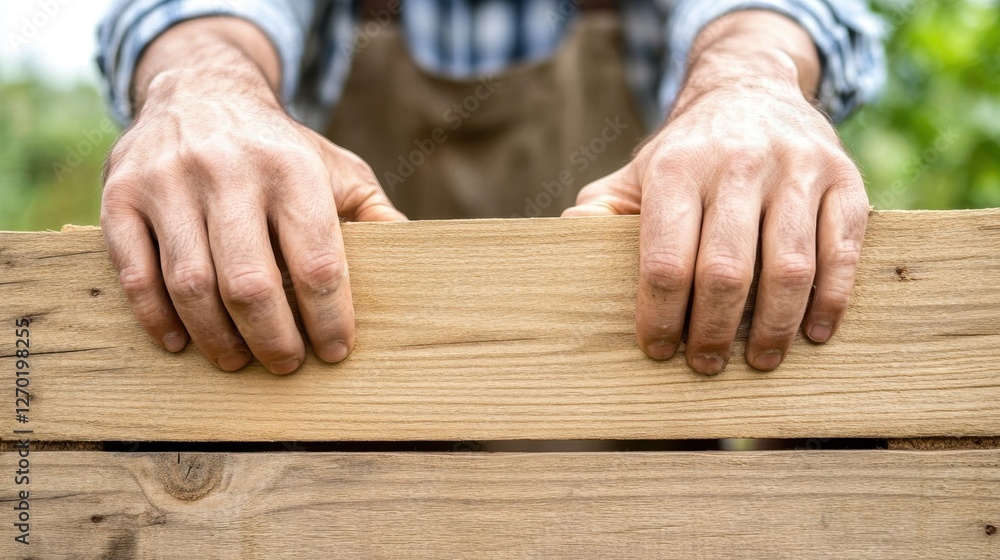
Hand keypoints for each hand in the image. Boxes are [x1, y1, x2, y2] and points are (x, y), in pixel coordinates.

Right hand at [102, 20, 403, 374]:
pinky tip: (180, 340)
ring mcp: (168, 181)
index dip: (328, 319)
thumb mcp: (337, 168)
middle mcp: (228, 170)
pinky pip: (135, 272)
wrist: (199, 90)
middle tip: (286, 364)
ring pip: (191, 285)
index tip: (335, 351)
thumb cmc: (280, 148)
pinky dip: (156, 317)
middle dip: (274, 339)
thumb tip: (415, 259)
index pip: (316, 262)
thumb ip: (374, 214)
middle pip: (251, 283)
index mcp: (292, 168)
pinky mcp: (120, 193)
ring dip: (217, 338)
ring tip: (238, 360)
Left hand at [563, 11, 868, 373]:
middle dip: (713, 331)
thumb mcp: (637, 172)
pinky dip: (831, 299)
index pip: (665, 259)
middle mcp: (737, 165)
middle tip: (706, 364)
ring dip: (774, 327)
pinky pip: (841, 249)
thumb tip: (566, 241)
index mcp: (677, 169)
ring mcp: (796, 169)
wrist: (752, 89)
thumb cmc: (687, 152)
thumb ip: (602, 211)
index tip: (657, 349)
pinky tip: (813, 333)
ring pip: (789, 267)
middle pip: (726, 271)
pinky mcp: (845, 178)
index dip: (659, 315)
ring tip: (760, 361)